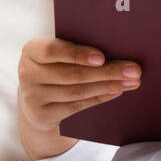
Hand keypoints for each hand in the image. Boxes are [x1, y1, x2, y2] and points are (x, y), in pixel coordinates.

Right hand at [16, 36, 141, 160]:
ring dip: (108, 86)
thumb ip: (77, 47)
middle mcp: (27, 72)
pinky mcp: (41, 115)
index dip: (78, 54)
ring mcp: (32, 96)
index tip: (102, 57)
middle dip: (107, 72)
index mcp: (32, 50)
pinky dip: (100, 98)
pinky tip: (116, 91)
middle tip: (134, 70)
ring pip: (76, 91)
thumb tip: (118, 45)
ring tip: (131, 81)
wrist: (36, 97)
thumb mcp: (58, 54)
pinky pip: (76, 106)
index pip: (52, 50)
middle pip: (71, 74)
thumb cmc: (56, 65)